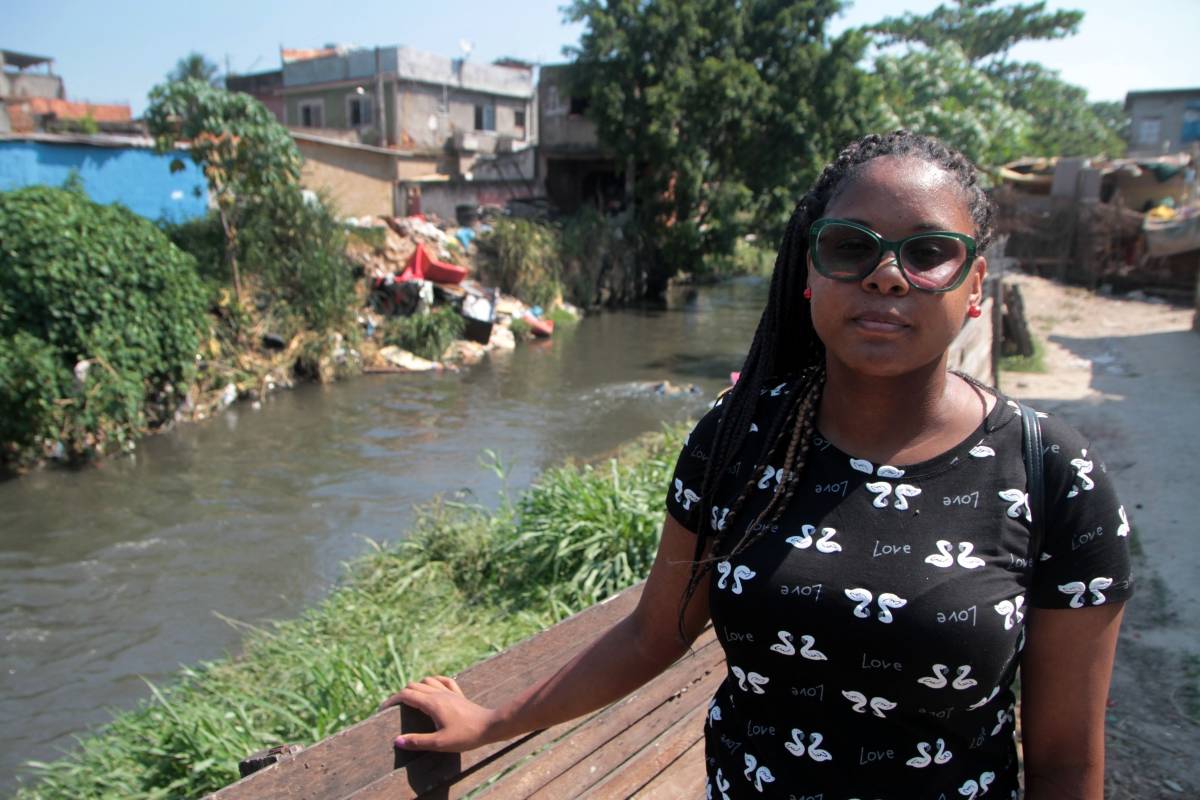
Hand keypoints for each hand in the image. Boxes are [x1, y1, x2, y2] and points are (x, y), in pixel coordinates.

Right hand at [378, 675, 497, 752]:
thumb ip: (418, 741)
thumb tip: (397, 740)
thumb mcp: (439, 743)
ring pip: (427, 680)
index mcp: (432, 703)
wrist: (490, 726)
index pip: (406, 695)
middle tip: (395, 709)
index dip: (391, 700)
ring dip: (416, 687)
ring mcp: (450, 691)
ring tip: (410, 700)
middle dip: (401, 694)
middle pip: (414, 686)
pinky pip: (443, 680)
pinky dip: (434, 681)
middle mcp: (439, 693)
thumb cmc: (466, 736)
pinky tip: (432, 687)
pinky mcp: (458, 694)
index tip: (382, 709)